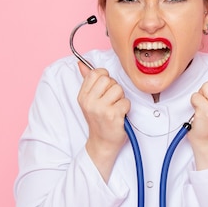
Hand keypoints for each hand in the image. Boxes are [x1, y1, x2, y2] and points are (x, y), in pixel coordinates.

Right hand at [77, 61, 129, 180]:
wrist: (102, 143)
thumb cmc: (98, 120)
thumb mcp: (89, 101)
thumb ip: (87, 82)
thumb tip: (81, 64)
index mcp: (83, 96)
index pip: (95, 73)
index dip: (105, 77)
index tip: (106, 88)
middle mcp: (89, 102)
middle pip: (108, 80)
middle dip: (114, 88)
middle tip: (111, 101)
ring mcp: (100, 109)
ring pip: (118, 89)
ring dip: (121, 99)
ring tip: (115, 108)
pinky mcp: (113, 115)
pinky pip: (126, 102)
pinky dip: (126, 108)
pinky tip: (120, 115)